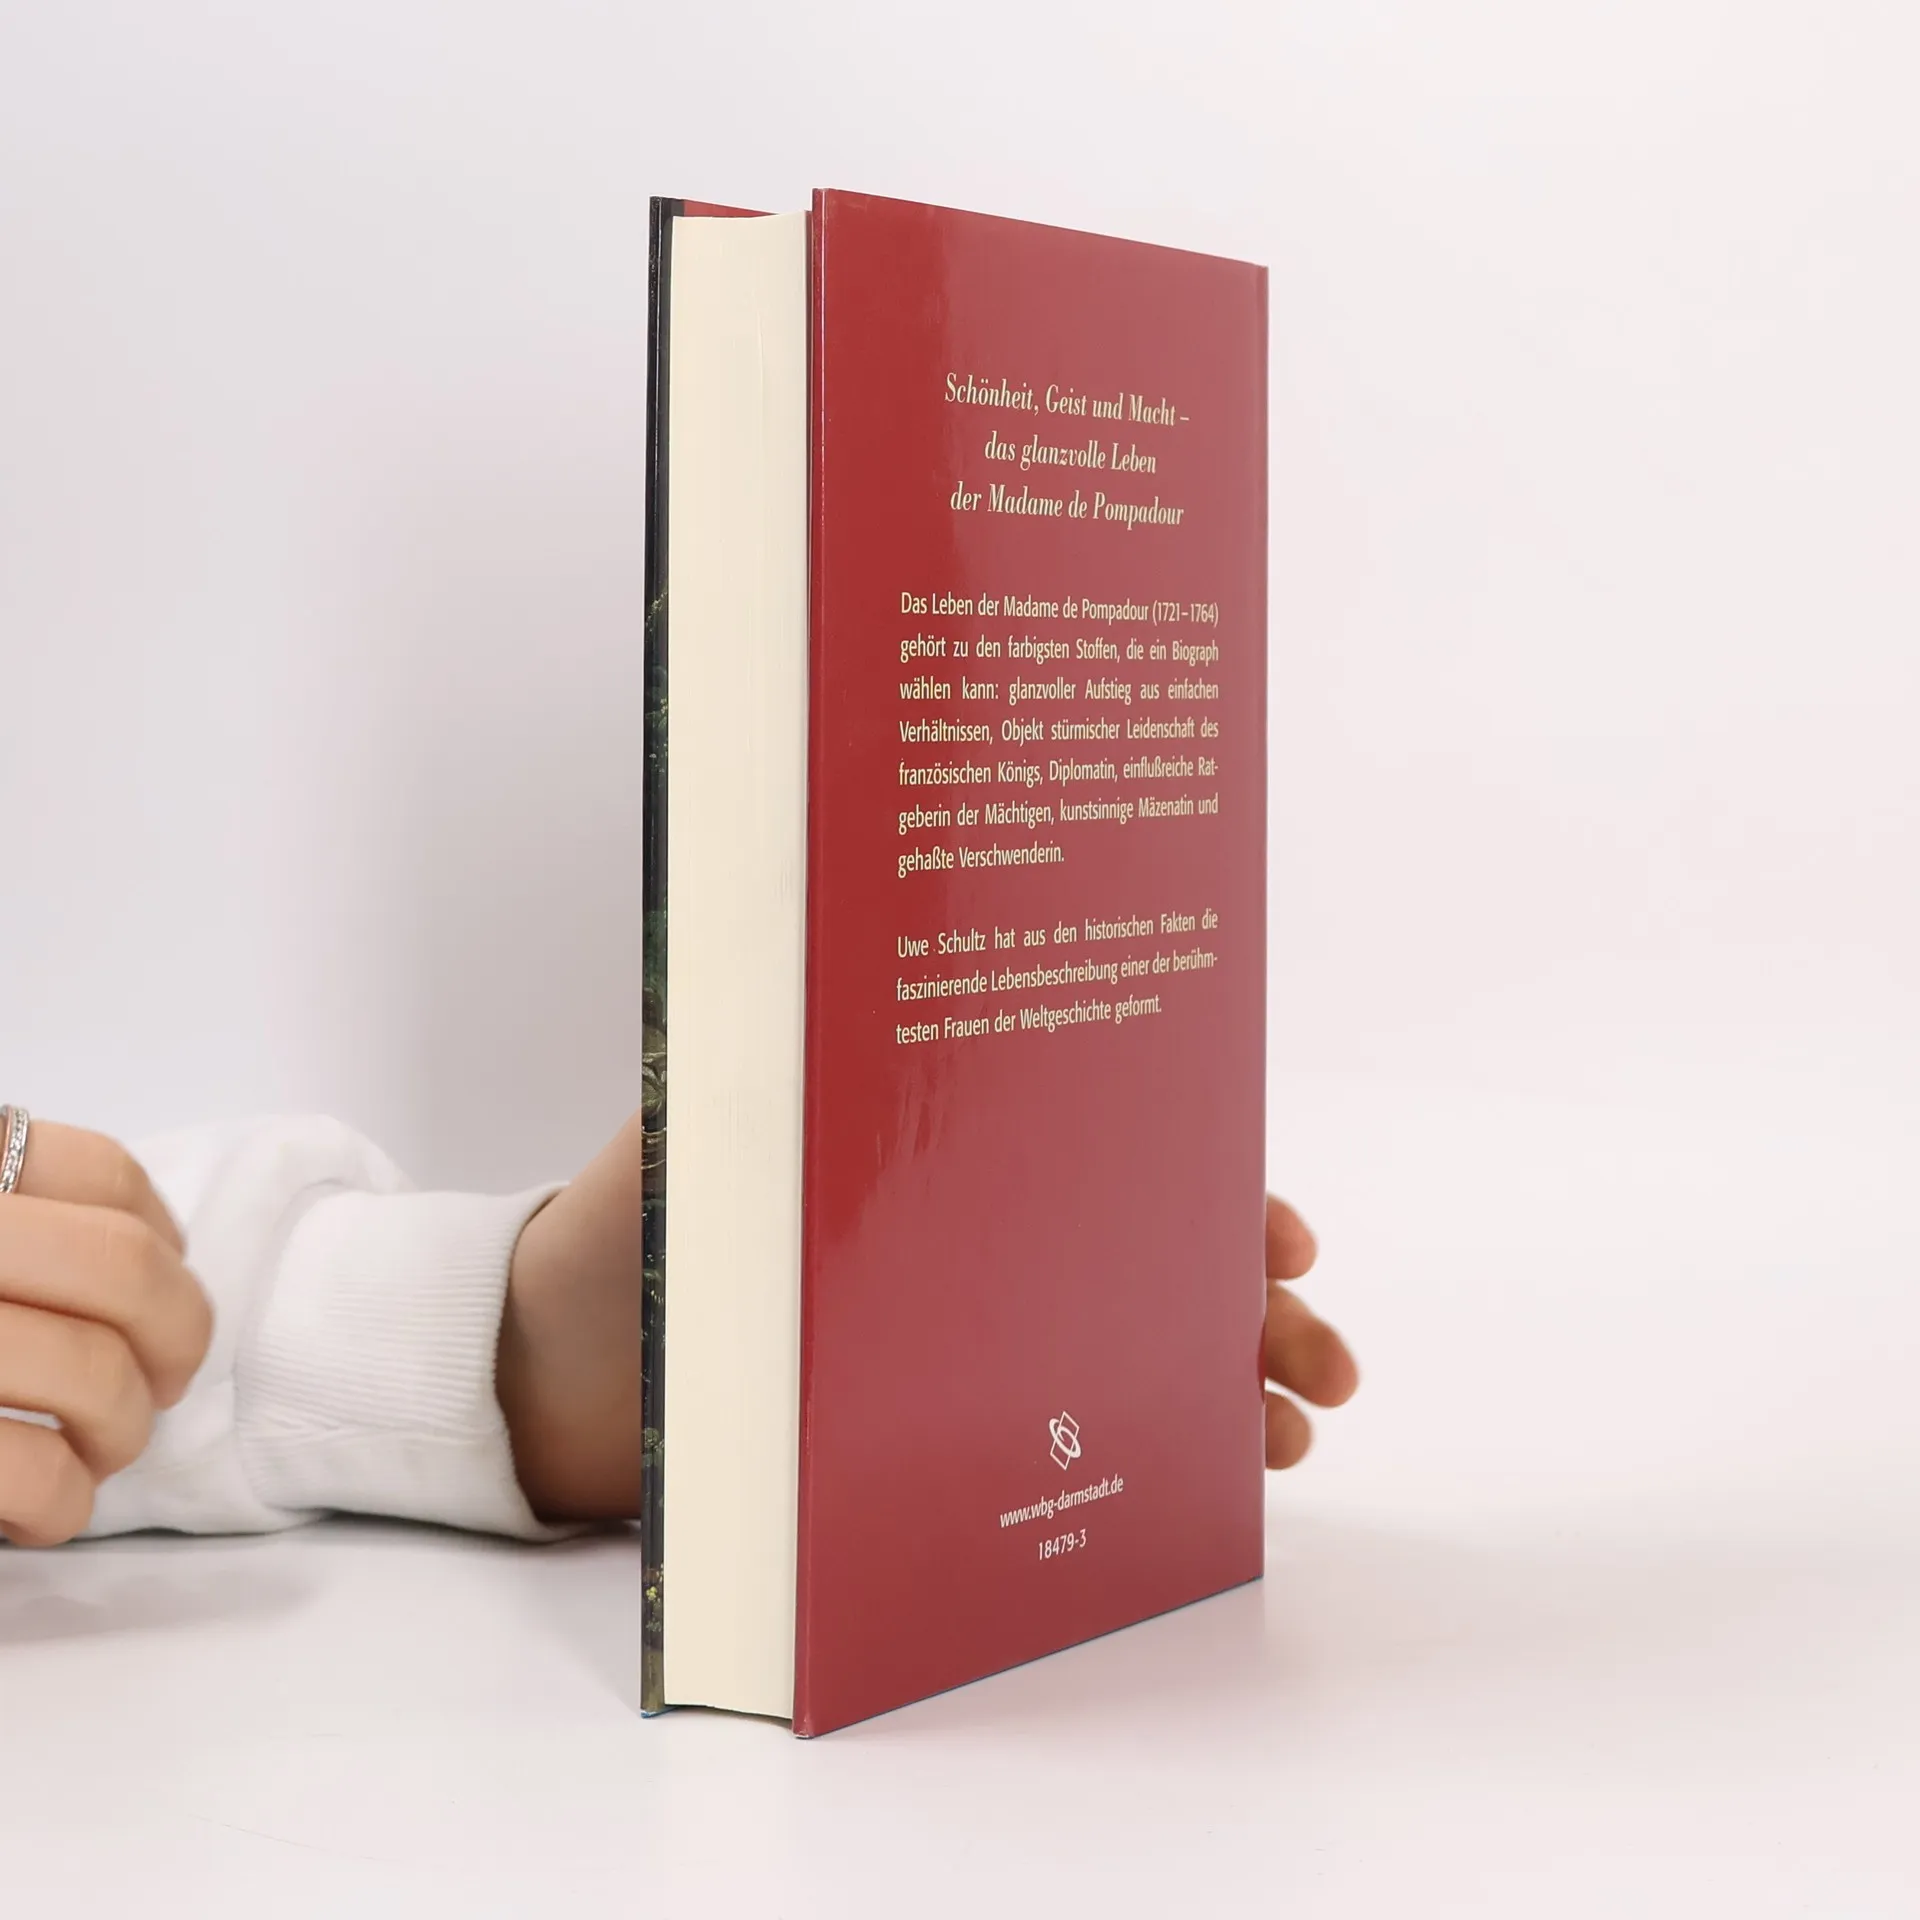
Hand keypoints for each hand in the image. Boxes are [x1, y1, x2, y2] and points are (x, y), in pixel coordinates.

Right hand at [0, 1123, 213, 1545]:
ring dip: (119, 1432)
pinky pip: (33, 1473)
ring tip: (92, 1453)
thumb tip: (145, 1260)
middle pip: (124, 1269)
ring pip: (93, 1374)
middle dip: (173, 1339)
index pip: (102, 1172)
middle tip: (159, 1383)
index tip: (165, 1285)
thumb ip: (24, 1225)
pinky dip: (59, 1504)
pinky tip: (40, 1510)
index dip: (161, 1238)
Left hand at [495, 1134, 1361, 1518]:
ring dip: (1220, 1382)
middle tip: (1318, 1356)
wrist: (534, 1377)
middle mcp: (963, 1237)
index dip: (1197, 1194)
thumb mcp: (707, 1133)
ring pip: (1118, 1347)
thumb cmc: (619, 1234)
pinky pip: (1054, 1432)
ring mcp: (951, 1333)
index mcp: (934, 1153)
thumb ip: (783, 1077)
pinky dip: (1138, 1450)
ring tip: (1291, 1431)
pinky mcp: (924, 1426)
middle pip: (1133, 1254)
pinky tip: (1208, 1479)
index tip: (1275, 1237)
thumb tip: (879, 1002)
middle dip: (1241, 1301)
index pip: (1096, 1157)